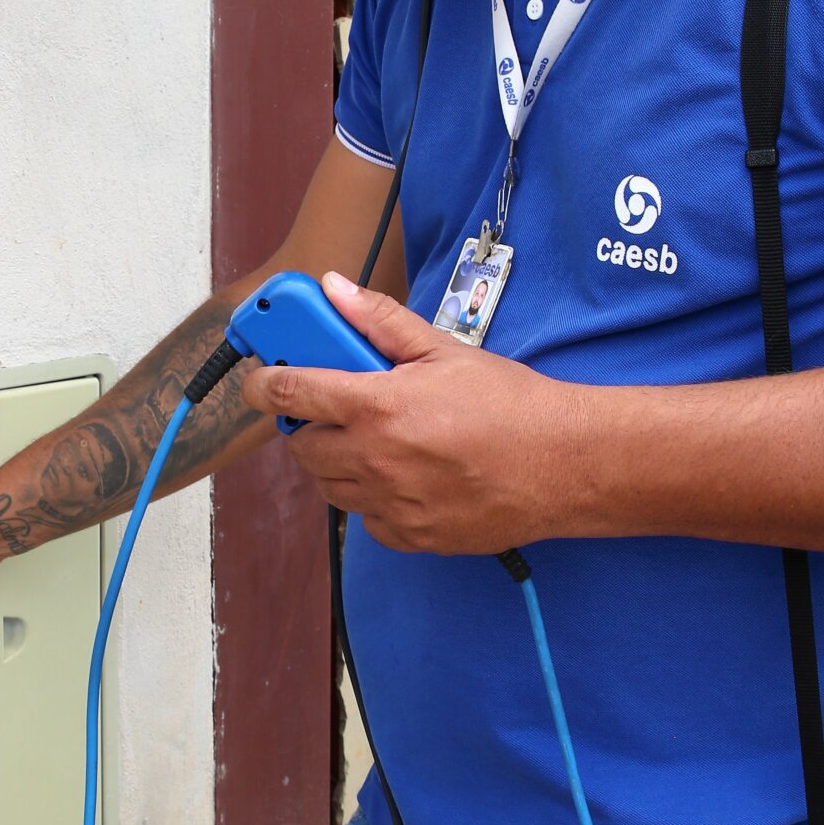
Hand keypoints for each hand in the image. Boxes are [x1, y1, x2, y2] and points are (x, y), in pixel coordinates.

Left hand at [239, 272, 572, 552]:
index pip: (290, 392)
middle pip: (301, 446)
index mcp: (377, 406)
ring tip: (376, 441)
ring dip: (337, 462)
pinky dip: (371, 499)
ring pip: (328, 485)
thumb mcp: (444, 349)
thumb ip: (380, 321)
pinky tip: (404, 476)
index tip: (261, 379)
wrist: (562, 465)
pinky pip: (364, 519)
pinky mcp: (408, 536)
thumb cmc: (510, 404)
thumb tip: (335, 289)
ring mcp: (389, 504)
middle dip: (308, 425)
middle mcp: (374, 460)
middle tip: (337, 409)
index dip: (265, 382)